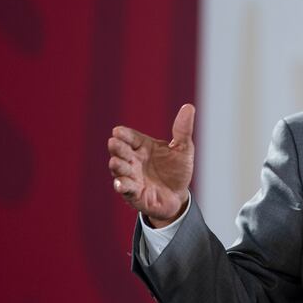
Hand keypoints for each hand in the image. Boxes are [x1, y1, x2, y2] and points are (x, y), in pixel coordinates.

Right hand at [108, 104, 194, 226]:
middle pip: (121, 152)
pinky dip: (122, 186)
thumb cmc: (177, 170)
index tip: (118, 131)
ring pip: (120, 170)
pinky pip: (126, 190)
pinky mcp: (134, 194)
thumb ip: (183, 130)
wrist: (179, 195)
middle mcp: (133, 160)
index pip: (130, 137)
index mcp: (143, 146)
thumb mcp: (183, 149)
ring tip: (115, 162)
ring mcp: (131, 177)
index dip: (124, 134)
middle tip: (114, 142)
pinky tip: (120, 183)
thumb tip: (189, 107)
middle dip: (117, 148)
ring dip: (117, 166)